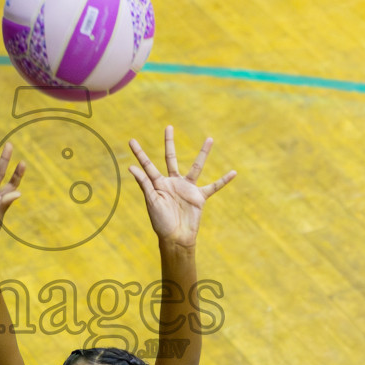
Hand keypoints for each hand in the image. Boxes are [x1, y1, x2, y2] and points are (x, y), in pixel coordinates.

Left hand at [128, 126, 236, 247]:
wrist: (176, 238)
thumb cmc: (160, 222)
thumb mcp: (151, 201)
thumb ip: (144, 183)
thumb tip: (131, 167)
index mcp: (158, 183)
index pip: (147, 165)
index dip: (139, 153)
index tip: (131, 141)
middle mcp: (173, 182)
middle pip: (171, 158)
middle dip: (169, 142)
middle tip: (168, 127)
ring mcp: (187, 188)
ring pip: (196, 167)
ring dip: (203, 153)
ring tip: (210, 139)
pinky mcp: (199, 197)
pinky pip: (214, 186)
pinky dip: (223, 180)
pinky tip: (233, 173)